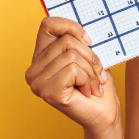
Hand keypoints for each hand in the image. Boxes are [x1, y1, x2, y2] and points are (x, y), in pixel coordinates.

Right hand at [24, 16, 117, 132]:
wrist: (105, 114)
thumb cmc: (97, 84)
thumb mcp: (88, 55)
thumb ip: (78, 40)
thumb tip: (80, 28)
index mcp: (40, 57)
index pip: (48, 24)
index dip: (71, 26)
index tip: (89, 40)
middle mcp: (33, 69)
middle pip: (66, 41)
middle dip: (90, 56)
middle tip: (96, 73)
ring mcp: (38, 82)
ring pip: (71, 55)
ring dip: (91, 70)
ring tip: (92, 84)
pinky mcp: (48, 92)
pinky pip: (73, 69)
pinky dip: (88, 79)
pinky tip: (88, 91)